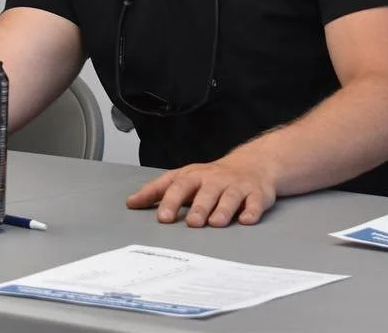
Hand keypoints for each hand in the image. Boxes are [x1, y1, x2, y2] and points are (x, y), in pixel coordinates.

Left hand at [125, 154, 278, 226]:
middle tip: (191, 223)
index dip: (170, 200)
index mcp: (194, 177)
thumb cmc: (211, 177)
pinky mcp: (257, 194)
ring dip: (223, 209)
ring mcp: (236, 186)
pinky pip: (255, 202)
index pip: (178, 186)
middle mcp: (214, 180)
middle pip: (205, 192)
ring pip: (229, 197)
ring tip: (215, 223)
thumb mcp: (183, 178)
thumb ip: (157, 191)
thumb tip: (131, 202)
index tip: (162, 217)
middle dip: (198, 207)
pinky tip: (246, 220)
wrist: (253, 164)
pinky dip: (251, 211)